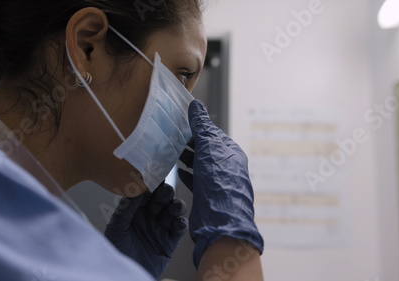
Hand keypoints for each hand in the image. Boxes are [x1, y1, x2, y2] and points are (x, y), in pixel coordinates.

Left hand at [104, 183, 187, 278]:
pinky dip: (181, 223)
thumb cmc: (117, 250)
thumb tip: (137, 188)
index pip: (147, 192)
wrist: (124, 275)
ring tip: (173, 208)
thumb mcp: (117, 226)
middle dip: (165, 193)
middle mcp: (149, 216)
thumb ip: (127, 207)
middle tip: (164, 193)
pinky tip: (177, 223)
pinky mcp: (169, 240)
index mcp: (135, 210)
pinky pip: (179, 227)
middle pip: (163, 198)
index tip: (155, 177)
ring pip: (174, 210)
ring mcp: (160, 227)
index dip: (152, 184)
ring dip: (176, 206)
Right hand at [178, 100, 263, 267]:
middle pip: (204, 149)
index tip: (179, 120)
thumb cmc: (219, 181)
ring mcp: (216, 182)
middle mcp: (225, 166)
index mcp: (230, 153)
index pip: (212, 133)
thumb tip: (196, 104)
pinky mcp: (207, 195)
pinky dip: (185, 173)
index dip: (196, 126)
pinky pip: (195, 180)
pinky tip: (175, 171)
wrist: (221, 219)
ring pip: (199, 164)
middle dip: (188, 142)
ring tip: (168, 150)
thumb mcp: (209, 147)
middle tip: (169, 134)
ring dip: (185, 157)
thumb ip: (202, 126)